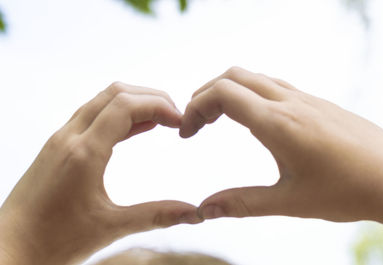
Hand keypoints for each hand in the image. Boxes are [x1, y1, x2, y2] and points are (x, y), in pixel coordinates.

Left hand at [0, 82, 201, 264]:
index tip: (180, 121)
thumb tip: (194, 214)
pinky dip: (118, 115)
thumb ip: (156, 216)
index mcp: (84, 152)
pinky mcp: (58, 146)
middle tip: (175, 117)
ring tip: (161, 120)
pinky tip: (135, 129)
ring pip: (102, 101)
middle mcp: (70, 137)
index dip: (159, 105)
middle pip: (116, 93)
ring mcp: (61, 139)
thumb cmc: (53, 241)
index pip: (126, 105)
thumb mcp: (111, 228)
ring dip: (134, 103)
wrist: (9, 248)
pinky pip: (92, 116)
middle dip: (151, 98)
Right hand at [180, 67, 382, 231]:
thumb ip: (242, 203)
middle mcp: (289, 103)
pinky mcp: (316, 103)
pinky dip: (251, 93)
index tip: (186, 132)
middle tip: (196, 123)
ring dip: (228, 91)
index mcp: (277, 123)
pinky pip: (274, 85)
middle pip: (233, 76)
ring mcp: (305, 99)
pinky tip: (254, 119)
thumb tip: (205, 210)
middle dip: (205, 94)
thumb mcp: (288, 201)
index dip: (195, 107)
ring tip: (218, 118)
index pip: (222, 94)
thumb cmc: (346, 191)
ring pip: (254, 77)